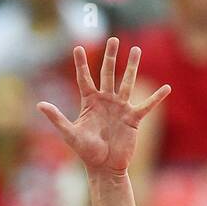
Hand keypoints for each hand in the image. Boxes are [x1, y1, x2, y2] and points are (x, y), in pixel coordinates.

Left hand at [38, 38, 169, 177]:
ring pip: (127, 83)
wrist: (104, 167)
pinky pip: (147, 106)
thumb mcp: (69, 134)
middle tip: (113, 39)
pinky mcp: (133, 118)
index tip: (78, 47)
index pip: (84, 79)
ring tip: (136, 49)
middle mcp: (105, 101)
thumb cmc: (86, 152)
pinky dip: (156, 98)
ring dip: (132, 67)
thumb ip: (56, 118)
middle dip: (110, 57)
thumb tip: (39, 105)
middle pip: (107, 74)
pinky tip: (167, 88)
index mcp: (89, 103)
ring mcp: (120, 108)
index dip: (81, 64)